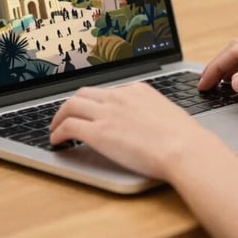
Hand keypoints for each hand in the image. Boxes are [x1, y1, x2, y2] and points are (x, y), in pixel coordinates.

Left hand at [49, 81, 214, 178]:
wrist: (182, 147)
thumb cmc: (182, 137)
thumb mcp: (166, 113)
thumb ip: (150, 112)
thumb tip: (146, 122)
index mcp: (137, 90)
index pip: (107, 92)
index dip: (94, 103)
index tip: (90, 112)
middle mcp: (119, 96)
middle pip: (83, 93)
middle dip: (71, 105)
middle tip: (65, 117)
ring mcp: (107, 113)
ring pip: (71, 105)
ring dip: (59, 117)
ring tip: (55, 129)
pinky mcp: (97, 132)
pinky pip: (68, 127)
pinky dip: (57, 133)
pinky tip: (57, 141)